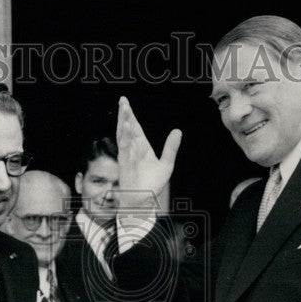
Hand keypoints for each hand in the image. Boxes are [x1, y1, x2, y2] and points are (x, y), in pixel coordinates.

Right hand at [115, 96, 181, 215]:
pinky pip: (124, 150)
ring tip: (123, 108)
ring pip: (123, 136)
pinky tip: (125, 127)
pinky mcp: (125, 165)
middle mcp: (133, 150)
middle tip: (123, 100)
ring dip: (123, 122)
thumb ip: (171, 148)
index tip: (125, 102)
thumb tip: (177, 130)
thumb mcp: (166, 164)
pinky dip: (124, 138)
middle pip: (127, 128)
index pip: (135, 128)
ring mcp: (128, 157)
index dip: (130, 115)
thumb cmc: (152, 184)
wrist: (145, 202)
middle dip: (124, 114)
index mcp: (141, 147)